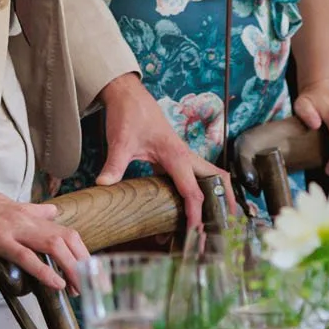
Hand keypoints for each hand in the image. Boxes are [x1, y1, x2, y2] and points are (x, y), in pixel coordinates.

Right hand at [0, 183, 89, 293]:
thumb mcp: (9, 204)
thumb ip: (33, 211)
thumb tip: (53, 212)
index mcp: (30, 216)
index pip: (66, 231)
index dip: (81, 251)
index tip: (89, 269)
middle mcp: (27, 221)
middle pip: (66, 238)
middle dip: (82, 261)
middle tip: (90, 283)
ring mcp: (14, 230)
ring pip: (52, 245)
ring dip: (70, 267)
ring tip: (77, 286)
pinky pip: (26, 257)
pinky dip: (44, 271)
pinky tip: (55, 283)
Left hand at [97, 71, 232, 225]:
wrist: (128, 95)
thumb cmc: (129, 115)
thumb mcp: (120, 142)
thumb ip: (114, 165)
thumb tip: (103, 185)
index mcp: (176, 155)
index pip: (193, 190)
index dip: (196, 213)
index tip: (195, 233)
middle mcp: (185, 156)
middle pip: (216, 180)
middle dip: (224, 202)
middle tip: (223, 227)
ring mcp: (182, 157)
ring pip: (210, 177)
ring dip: (216, 196)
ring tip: (215, 220)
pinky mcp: (175, 158)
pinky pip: (194, 177)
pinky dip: (199, 192)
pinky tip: (191, 207)